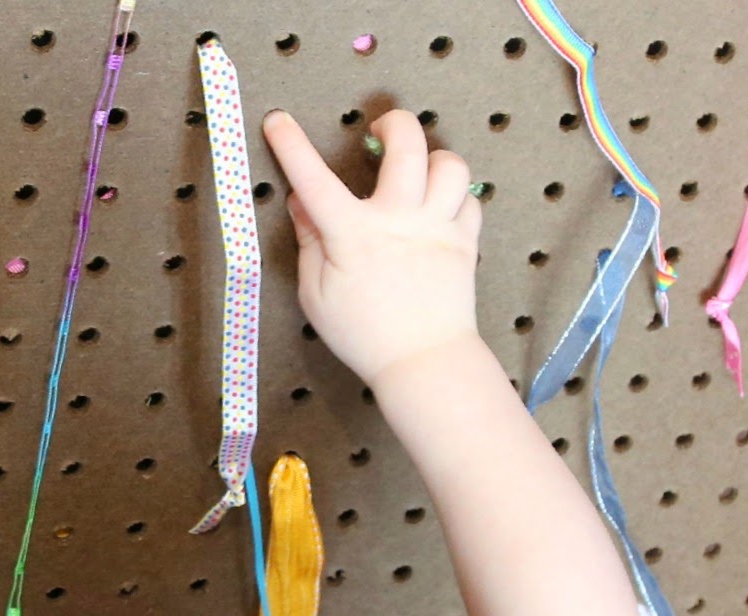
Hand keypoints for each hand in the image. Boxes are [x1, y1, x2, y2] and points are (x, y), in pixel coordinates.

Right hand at [262, 108, 482, 386]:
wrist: (424, 363)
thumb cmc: (364, 337)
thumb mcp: (317, 296)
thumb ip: (309, 243)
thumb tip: (301, 202)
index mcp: (353, 235)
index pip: (313, 179)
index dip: (291, 146)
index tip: (278, 121)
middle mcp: (399, 219)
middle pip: (407, 143)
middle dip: (393, 122)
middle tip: (381, 132)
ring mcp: (437, 227)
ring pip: (449, 164)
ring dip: (433, 159)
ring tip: (418, 174)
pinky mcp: (464, 243)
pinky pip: (470, 200)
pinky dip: (455, 197)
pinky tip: (440, 210)